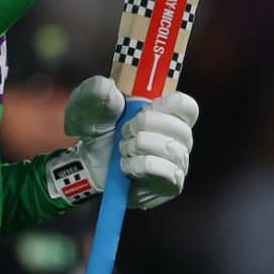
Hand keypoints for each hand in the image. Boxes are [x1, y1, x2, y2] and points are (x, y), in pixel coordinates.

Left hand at [45, 76, 197, 209]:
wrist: (87, 165)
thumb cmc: (97, 132)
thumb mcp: (89, 106)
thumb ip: (95, 91)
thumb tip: (108, 88)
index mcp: (166, 114)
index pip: (187, 107)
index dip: (168, 105)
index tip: (144, 108)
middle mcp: (177, 139)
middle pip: (181, 129)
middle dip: (147, 126)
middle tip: (125, 130)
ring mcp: (176, 163)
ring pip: (172, 150)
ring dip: (140, 146)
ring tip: (122, 148)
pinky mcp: (170, 185)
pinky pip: (166, 172)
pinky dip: (141, 165)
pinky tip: (126, 165)